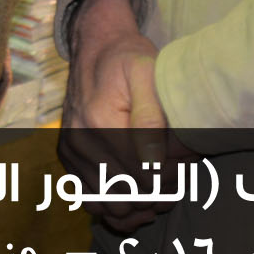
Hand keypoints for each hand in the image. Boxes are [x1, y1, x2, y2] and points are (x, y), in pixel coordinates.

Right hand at [58, 0, 168, 233]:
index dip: (170, 179)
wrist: (95, 46)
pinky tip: (138, 195)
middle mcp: (80, 141)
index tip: (185, 165)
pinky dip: (117, 206)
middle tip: (178, 176)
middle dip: (159, 193)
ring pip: (111, 206)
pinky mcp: (68, 159)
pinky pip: (91, 201)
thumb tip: (155, 160)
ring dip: (140, 204)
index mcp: (100, 121)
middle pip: (128, 196)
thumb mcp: (146, 72)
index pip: (142, 176)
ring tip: (161, 186)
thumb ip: (152, 115)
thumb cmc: (127, 57)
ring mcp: (71, 152)